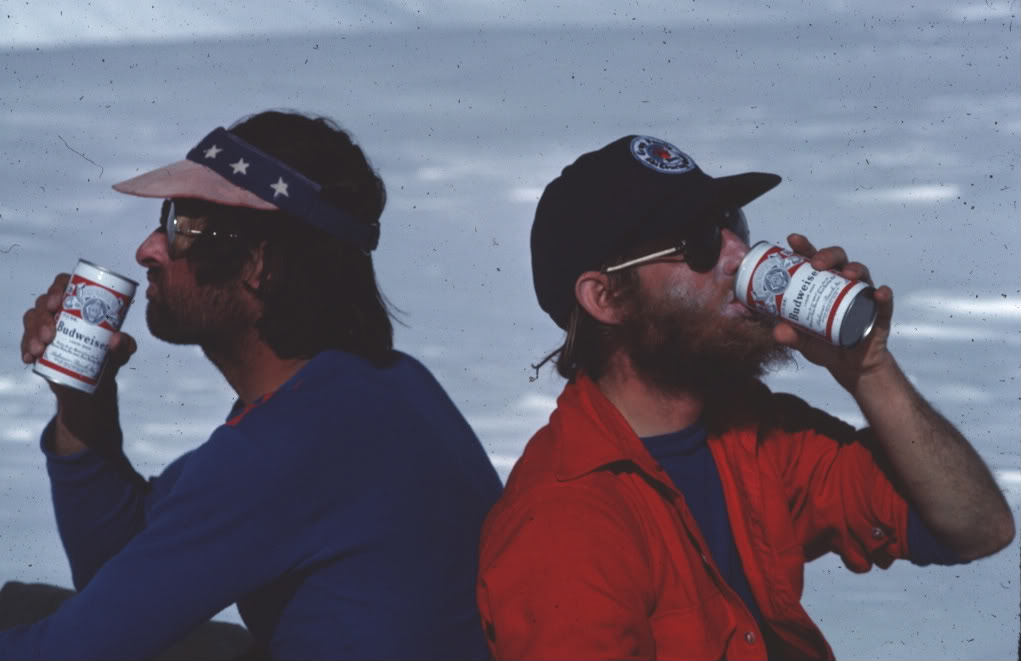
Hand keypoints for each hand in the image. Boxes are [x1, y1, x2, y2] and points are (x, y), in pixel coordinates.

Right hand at [21, 274, 136, 451]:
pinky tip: (29, 357)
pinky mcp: (36, 341)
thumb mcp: (121, 352)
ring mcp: (46, 325)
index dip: (58, 288)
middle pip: (44, 302)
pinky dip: (26, 347)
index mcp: (80, 303)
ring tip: (40, 349)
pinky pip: (26, 339)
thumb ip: (125, 346)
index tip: (58, 303)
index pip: (65, 284)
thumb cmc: (108, 356)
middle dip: (44, 317)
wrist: (94, 381)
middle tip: (50, 334)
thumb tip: (117, 339)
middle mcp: (61, 310)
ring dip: (32, 333)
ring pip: (32, 319)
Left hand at [771, 234, 894, 393]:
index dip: (804, 247)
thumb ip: (791, 337)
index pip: (813, 260)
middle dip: (828, 255)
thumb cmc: (824, 345)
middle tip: (817, 263)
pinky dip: (884, 295)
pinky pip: (884, 301)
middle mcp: (842, 285)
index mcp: (821, 285)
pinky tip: (880, 293)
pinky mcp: (879, 312)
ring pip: (861, 273)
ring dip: (854, 269)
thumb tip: (778, 331)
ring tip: (847, 274)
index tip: (793, 239)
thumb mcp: (803, 342)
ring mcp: (862, 296)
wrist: (849, 367)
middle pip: (838, 260)